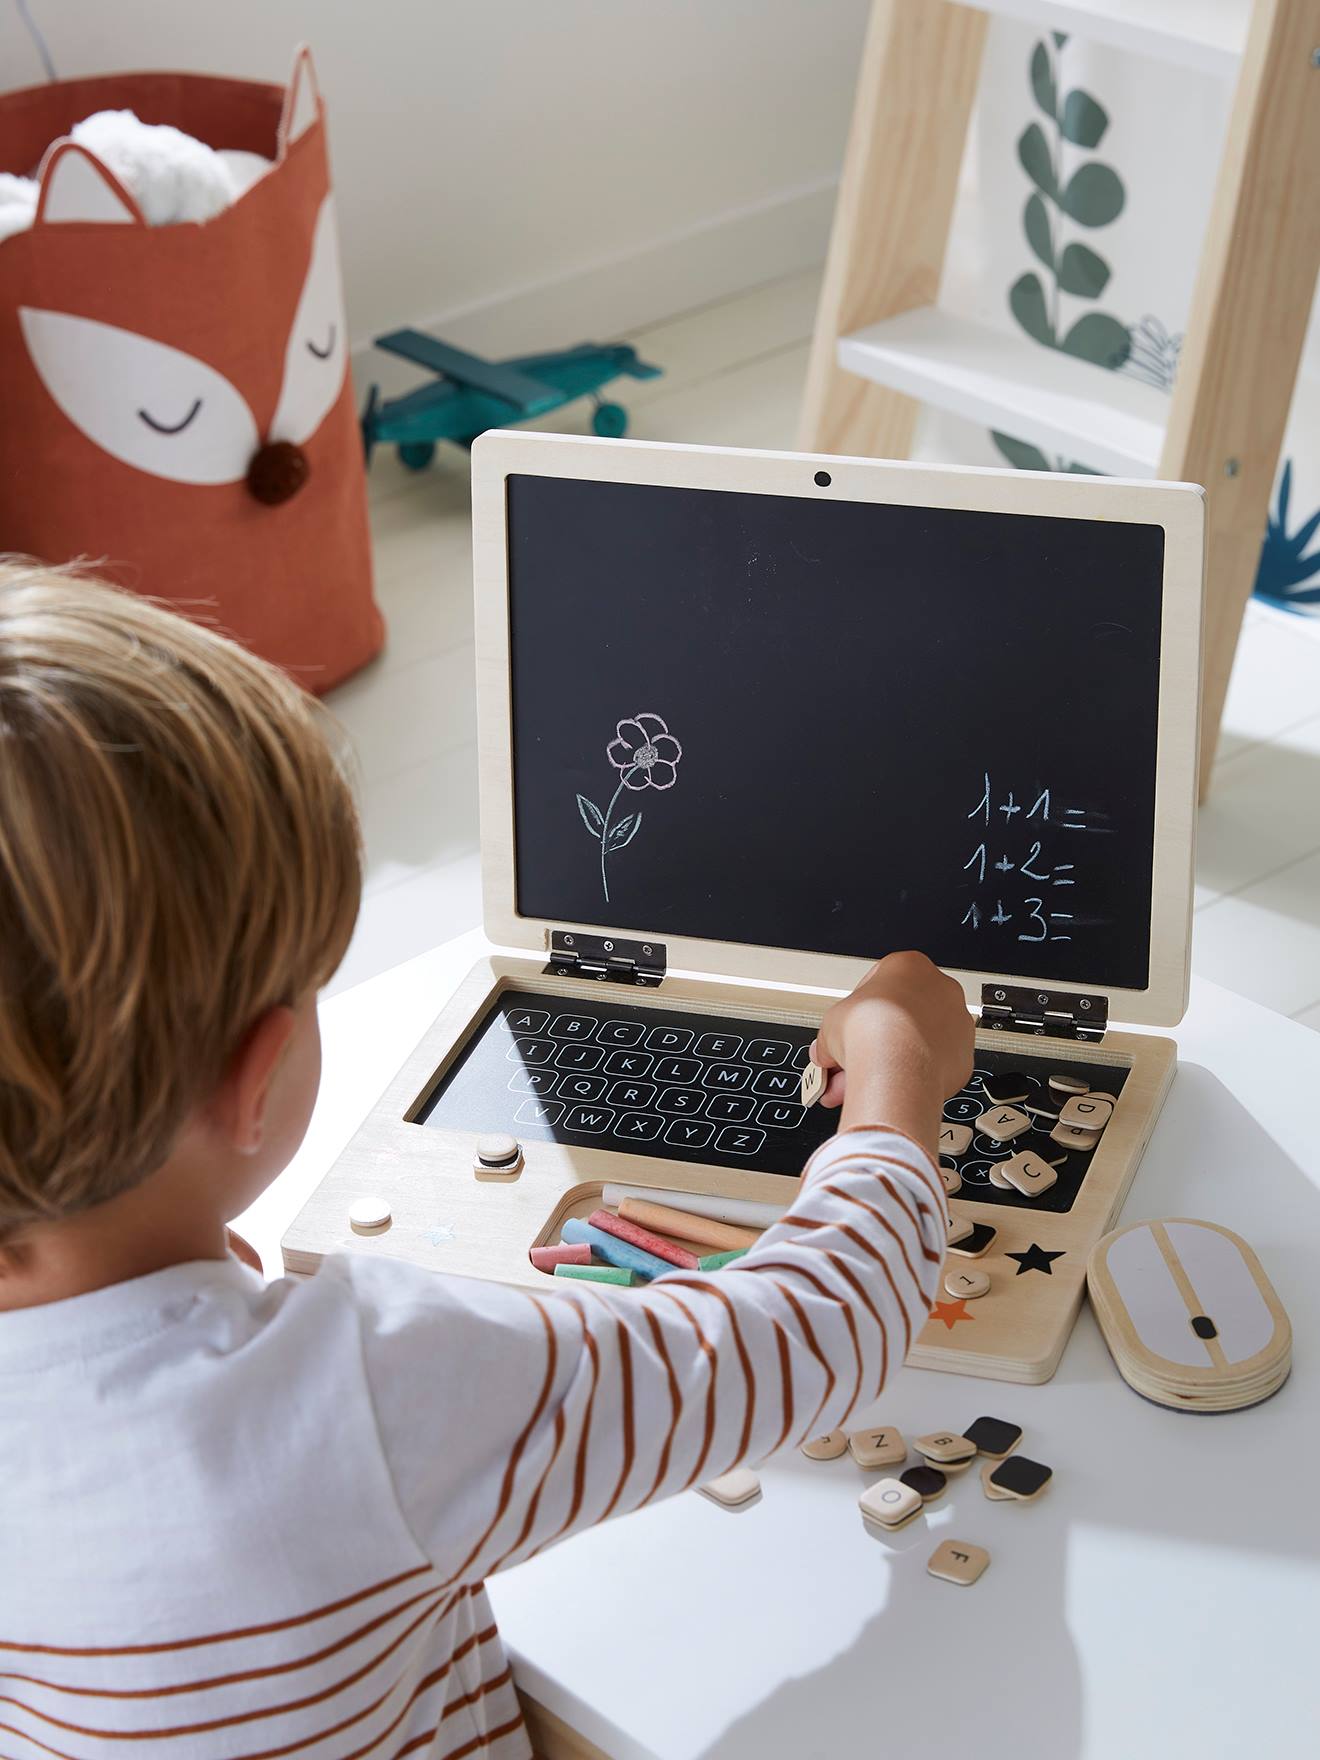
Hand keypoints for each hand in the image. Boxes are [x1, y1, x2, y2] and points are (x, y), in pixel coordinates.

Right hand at [809, 952, 973, 1147]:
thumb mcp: (831, 1024)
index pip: (877, 989)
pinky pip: (931, 1067)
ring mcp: (956, 1023)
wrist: (897, 1063)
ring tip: (860, 1084)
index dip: (855, 1016)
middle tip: (849, 1064)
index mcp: (909, 966)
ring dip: (890, 1063)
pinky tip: (888, 1089)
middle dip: (872, 1045)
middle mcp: (940, 989)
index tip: (846, 1034)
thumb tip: (827, 1051)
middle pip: (900, 1019)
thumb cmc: (870, 1032)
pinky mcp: (963, 1056)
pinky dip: (912, 1078)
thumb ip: (832, 1035)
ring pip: (916, 1045)